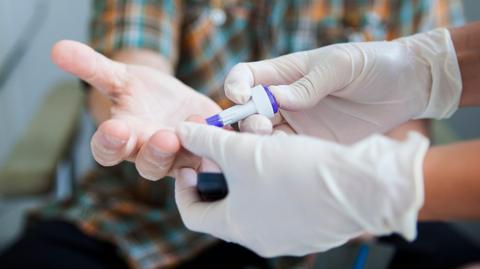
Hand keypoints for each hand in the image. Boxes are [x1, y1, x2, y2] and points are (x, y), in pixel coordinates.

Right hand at [51, 40, 220, 179]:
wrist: (171, 100)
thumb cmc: (141, 94)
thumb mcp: (119, 77)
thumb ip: (91, 66)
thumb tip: (58, 48)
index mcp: (124, 138)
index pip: (108, 150)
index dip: (109, 143)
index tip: (115, 128)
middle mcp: (150, 154)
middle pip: (149, 165)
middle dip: (155, 152)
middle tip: (164, 138)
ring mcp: (179, 157)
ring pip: (183, 163)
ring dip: (190, 149)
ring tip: (196, 126)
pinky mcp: (205, 152)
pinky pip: (213, 155)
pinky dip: (218, 144)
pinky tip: (225, 131)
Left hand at [174, 122, 428, 256]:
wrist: (360, 186)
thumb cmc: (296, 172)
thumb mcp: (243, 151)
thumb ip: (207, 141)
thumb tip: (182, 130)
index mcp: (238, 227)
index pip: (193, 214)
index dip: (184, 187)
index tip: (189, 163)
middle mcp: (262, 238)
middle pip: (227, 206)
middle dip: (222, 176)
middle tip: (225, 151)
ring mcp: (291, 235)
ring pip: (258, 203)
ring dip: (251, 177)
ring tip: (258, 150)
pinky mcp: (315, 225)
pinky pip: (286, 204)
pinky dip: (277, 183)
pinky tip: (289, 162)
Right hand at [225, 28, 460, 142]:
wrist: (408, 87)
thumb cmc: (373, 65)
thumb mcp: (340, 66)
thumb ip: (308, 84)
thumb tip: (276, 99)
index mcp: (287, 73)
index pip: (247, 77)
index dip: (236, 86)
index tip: (240, 97)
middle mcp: (286, 99)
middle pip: (248, 111)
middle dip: (245, 120)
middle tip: (261, 126)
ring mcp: (299, 123)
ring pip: (263, 136)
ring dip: (259, 141)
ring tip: (273, 141)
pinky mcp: (314, 144)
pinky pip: (288, 154)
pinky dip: (280, 158)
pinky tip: (289, 159)